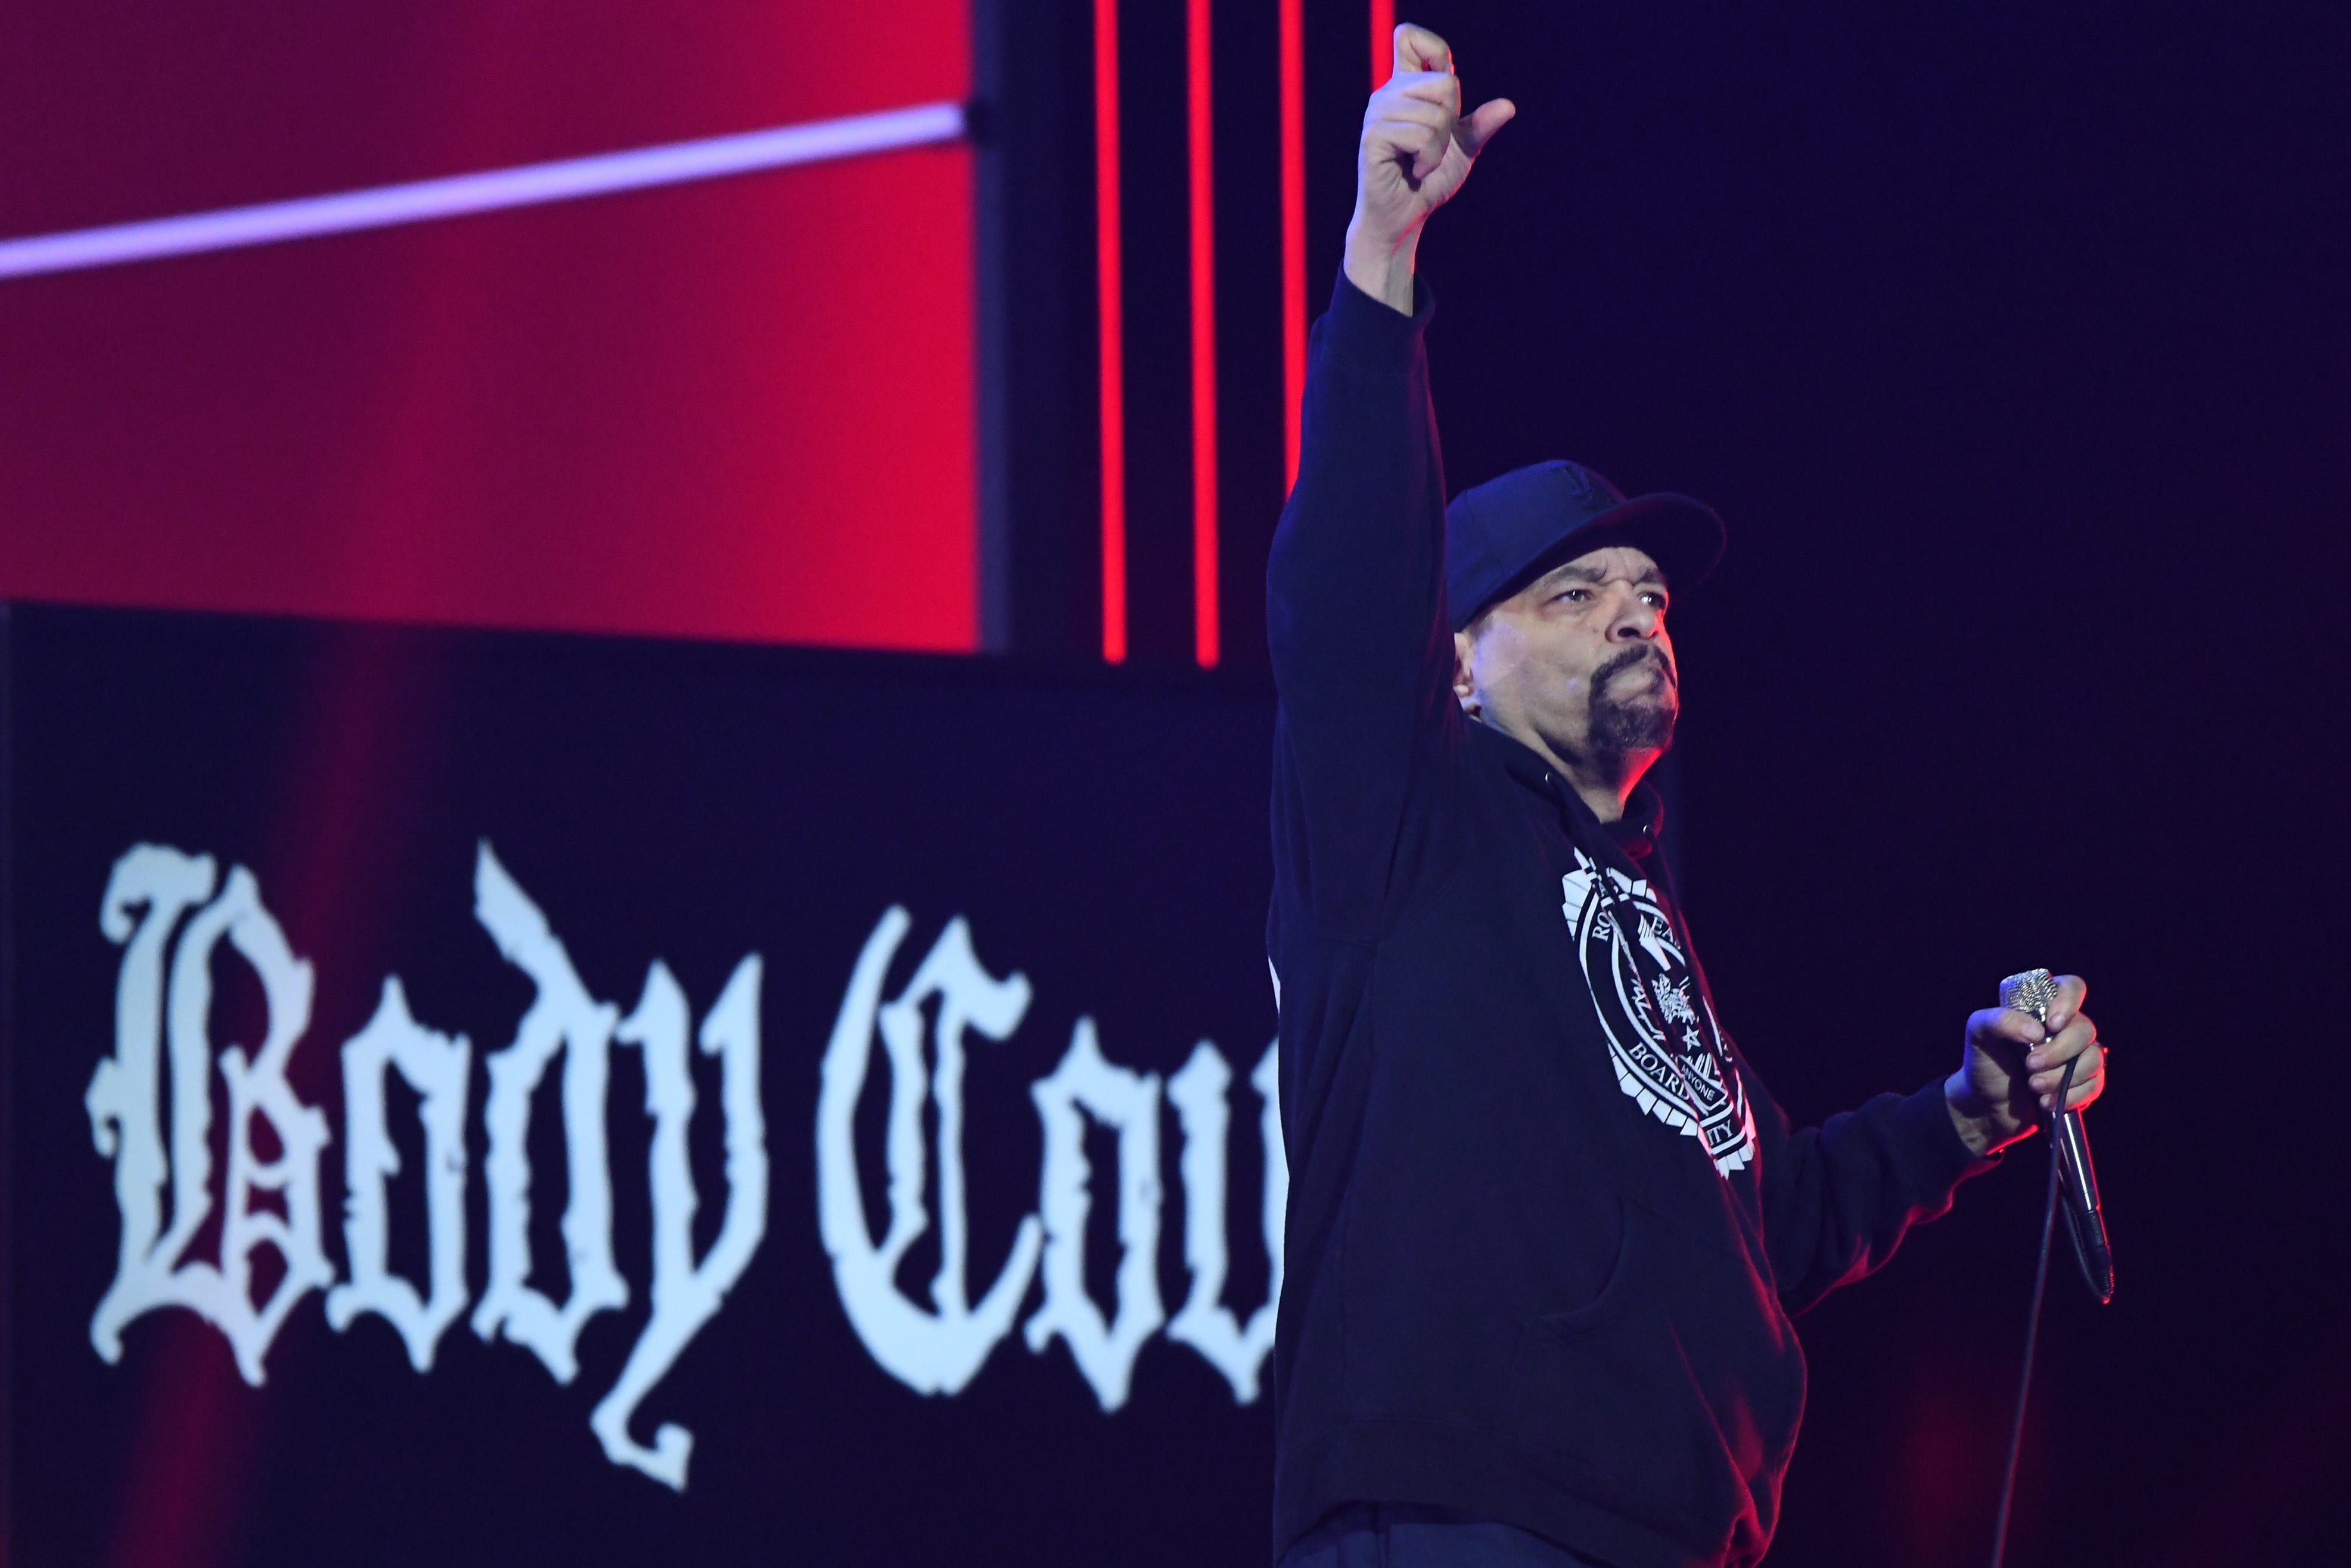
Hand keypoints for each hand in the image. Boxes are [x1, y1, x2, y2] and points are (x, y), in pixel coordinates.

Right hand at [1343, 24, 1515, 311]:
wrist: (1404, 219)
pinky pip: (1420, 134)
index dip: (1435, 52)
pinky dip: (1428, 158)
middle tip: (1433, 146)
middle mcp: (1388, 94)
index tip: (1443, 90)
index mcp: (1406, 87)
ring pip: (1435, 113)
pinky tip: (1415, 170)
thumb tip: (1508, 106)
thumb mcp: (1462, 150)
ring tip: (1423, 162)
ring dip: (1440, 146)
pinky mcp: (1373, 137)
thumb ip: (1480, 126)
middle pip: (1445, 82)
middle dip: (1451, 120)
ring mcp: (1377, 114)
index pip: (1410, 37)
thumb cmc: (1428, 182)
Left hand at [1945, 974, 2106, 1156]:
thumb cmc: (1984, 1062)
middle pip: (2085, 1028)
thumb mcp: (1978, 1034)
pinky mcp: (2083, 1083)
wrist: (1986, 1106)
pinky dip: (2072, 1095)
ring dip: (2064, 1076)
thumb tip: (2036, 1030)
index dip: (2068, 1002)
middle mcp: (2064, 1028)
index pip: (2072, 988)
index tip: (2051, 1024)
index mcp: (2042, 1008)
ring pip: (2093, 1058)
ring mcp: (2077, 1056)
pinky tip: (2046, 1102)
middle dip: (2059, 1050)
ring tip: (2034, 1086)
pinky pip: (2095, 1084)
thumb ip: (2000, 1020)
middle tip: (2030, 1065)